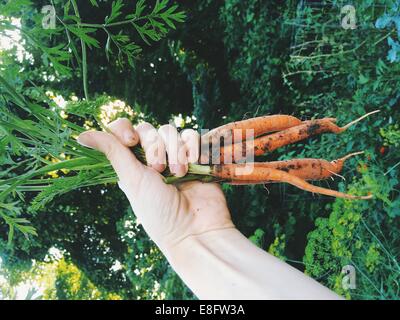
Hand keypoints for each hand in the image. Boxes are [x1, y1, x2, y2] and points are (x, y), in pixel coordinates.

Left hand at [77, 118, 234, 250]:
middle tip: (159, 170)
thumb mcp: (132, 180)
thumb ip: (112, 152)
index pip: (123, 130)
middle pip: (149, 129)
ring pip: (171, 131)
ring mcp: (175, 157)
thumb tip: (81, 136)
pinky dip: (192, 148)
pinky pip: (192, 136)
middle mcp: (152, 158)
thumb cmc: (159, 211)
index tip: (131, 142)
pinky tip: (193, 164)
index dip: (126, 130)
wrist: (195, 228)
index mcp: (132, 164)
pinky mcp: (197, 157)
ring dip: (175, 151)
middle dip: (154, 147)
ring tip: (179, 173)